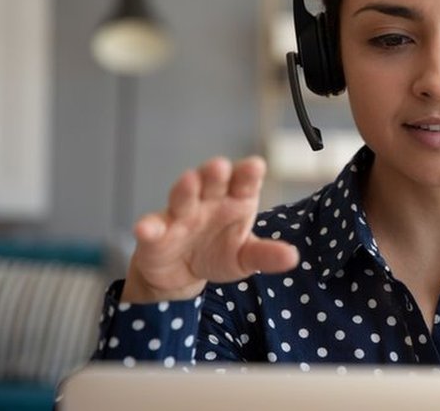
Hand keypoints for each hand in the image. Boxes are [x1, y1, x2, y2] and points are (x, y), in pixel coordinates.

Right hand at [121, 156, 298, 302]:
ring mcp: (181, 214)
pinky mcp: (156, 233)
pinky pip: (152, 227)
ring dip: (185, 188)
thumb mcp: (246, 258)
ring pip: (183, 196)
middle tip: (220, 166)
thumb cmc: (220, 253)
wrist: (183, 274)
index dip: (248, 173)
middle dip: (215, 172)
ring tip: (189, 181)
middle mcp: (209, 200)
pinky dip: (148, 227)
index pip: (245, 181)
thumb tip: (293, 258)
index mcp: (236, 200)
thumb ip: (267, 255)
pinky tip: (146, 229)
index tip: (255, 166)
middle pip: (213, 181)